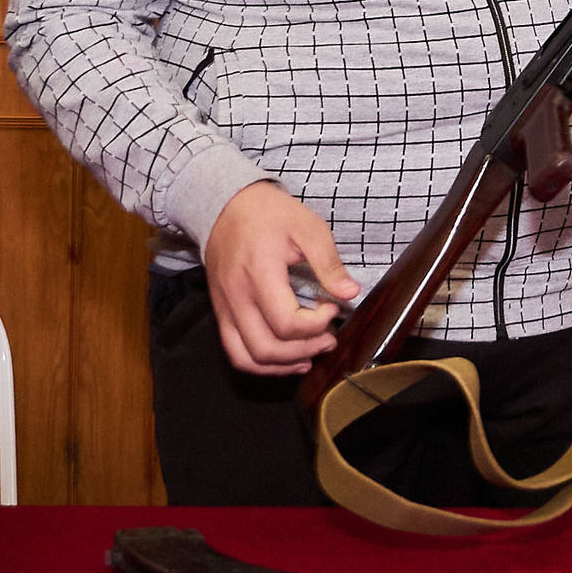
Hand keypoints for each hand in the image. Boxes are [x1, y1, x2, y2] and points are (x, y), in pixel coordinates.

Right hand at [200, 181, 360, 375]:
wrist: (226, 206)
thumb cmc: (269, 214)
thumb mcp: (307, 226)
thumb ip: (329, 262)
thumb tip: (350, 293)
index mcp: (259, 273)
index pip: (286, 322)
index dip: (316, 324)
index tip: (332, 307)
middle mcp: (237, 296)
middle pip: (267, 347)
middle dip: (305, 350)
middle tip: (329, 339)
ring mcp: (225, 307)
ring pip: (248, 358)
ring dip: (283, 366)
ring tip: (311, 357)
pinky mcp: (221, 313)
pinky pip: (235, 352)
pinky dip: (260, 364)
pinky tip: (286, 361)